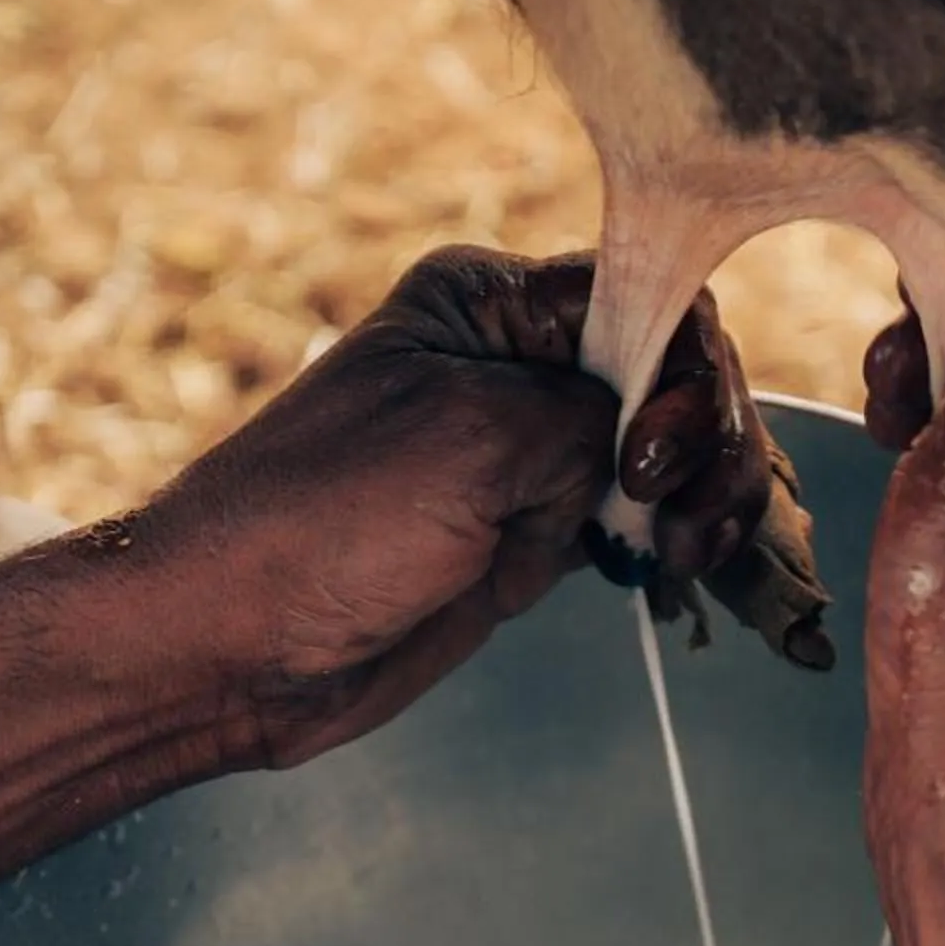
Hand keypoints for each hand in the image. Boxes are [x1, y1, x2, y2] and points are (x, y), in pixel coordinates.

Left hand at [143, 245, 769, 755]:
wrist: (235, 648)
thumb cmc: (322, 524)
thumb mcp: (472, 436)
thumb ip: (589, 414)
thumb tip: (653, 438)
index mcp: (486, 303)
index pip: (645, 297)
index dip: (682, 369)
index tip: (656, 451)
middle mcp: (516, 367)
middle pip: (676, 376)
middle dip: (707, 441)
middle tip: (677, 515)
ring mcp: (529, 458)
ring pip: (673, 453)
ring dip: (709, 498)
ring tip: (685, 554)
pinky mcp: (533, 536)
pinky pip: (641, 521)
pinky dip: (680, 541)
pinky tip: (681, 568)